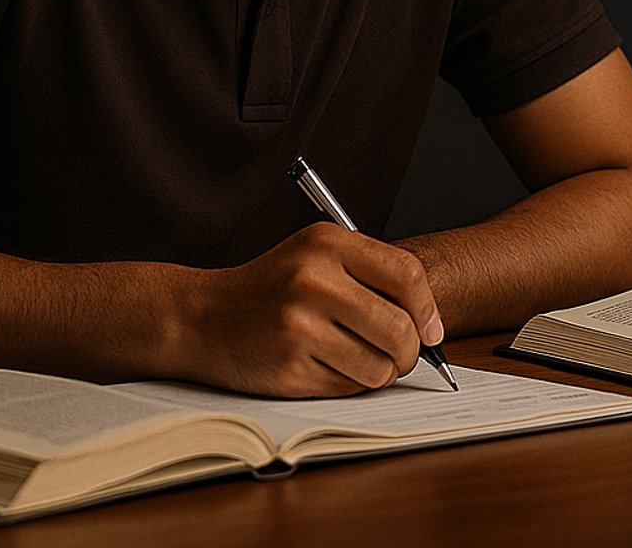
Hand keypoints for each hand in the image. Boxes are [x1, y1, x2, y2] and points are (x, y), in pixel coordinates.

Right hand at [185, 223, 444, 397]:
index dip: (428, 309)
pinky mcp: (288, 368)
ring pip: (380, 367)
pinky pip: (349, 387)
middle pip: (401, 329)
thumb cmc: (271, 287)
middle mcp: (314, 282)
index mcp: (328, 244)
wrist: (200, 316)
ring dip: (381, 372)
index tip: (432, 331)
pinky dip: (350, 385)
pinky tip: (328, 368)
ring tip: (360, 360)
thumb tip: (430, 324)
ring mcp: (300, 327)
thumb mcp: (316, 255)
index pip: (408, 275)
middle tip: (402, 356)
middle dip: (410, 351)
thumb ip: (371, 274)